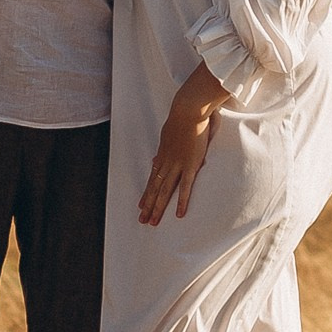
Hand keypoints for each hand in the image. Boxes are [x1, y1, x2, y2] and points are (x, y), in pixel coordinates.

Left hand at [138, 65, 227, 226]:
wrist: (189, 109)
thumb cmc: (185, 115)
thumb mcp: (170, 132)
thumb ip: (167, 145)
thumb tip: (159, 156)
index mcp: (163, 153)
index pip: (153, 177)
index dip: (147, 192)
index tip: (141, 204)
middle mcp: (166, 161)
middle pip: (155, 188)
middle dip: (148, 205)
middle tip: (142, 220)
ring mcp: (177, 164)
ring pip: (164, 191)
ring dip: (158, 208)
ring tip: (152, 222)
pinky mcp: (190, 165)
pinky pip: (185, 187)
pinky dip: (181, 201)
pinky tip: (178, 214)